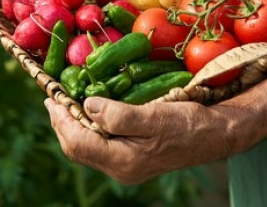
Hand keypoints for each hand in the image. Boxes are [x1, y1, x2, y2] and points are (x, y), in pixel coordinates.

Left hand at [44, 96, 238, 183]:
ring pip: (86, 147)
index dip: (60, 120)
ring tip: (65, 103)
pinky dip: (88, 127)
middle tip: (53, 98)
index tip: (51, 98)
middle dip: (61, 123)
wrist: (215, 135)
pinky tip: (88, 111)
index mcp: (123, 161)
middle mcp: (121, 168)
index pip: (78, 143)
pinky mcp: (131, 157)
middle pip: (77, 148)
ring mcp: (126, 165)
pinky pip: (99, 144)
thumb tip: (87, 106)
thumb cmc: (188, 124)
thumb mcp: (153, 116)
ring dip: (72, 125)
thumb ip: (118, 115)